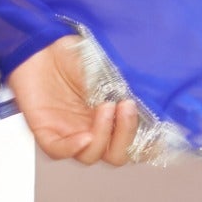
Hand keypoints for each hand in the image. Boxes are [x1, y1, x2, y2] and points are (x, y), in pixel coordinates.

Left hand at [7, 34, 138, 165]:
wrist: (41, 45)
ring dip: (103, 135)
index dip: (149, 146)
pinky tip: (83, 136)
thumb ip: (127, 94)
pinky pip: (60, 151)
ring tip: (106, 107)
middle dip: (127, 136)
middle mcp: (94, 130)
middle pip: (117, 155)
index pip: (136, 145)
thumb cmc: (72, 55)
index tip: (160, 133)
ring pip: (92, 156)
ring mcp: (70, 133)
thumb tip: (149, 109)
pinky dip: (73, 148)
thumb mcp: (108, 72)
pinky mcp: (46, 132)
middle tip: (127, 107)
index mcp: (113, 118)